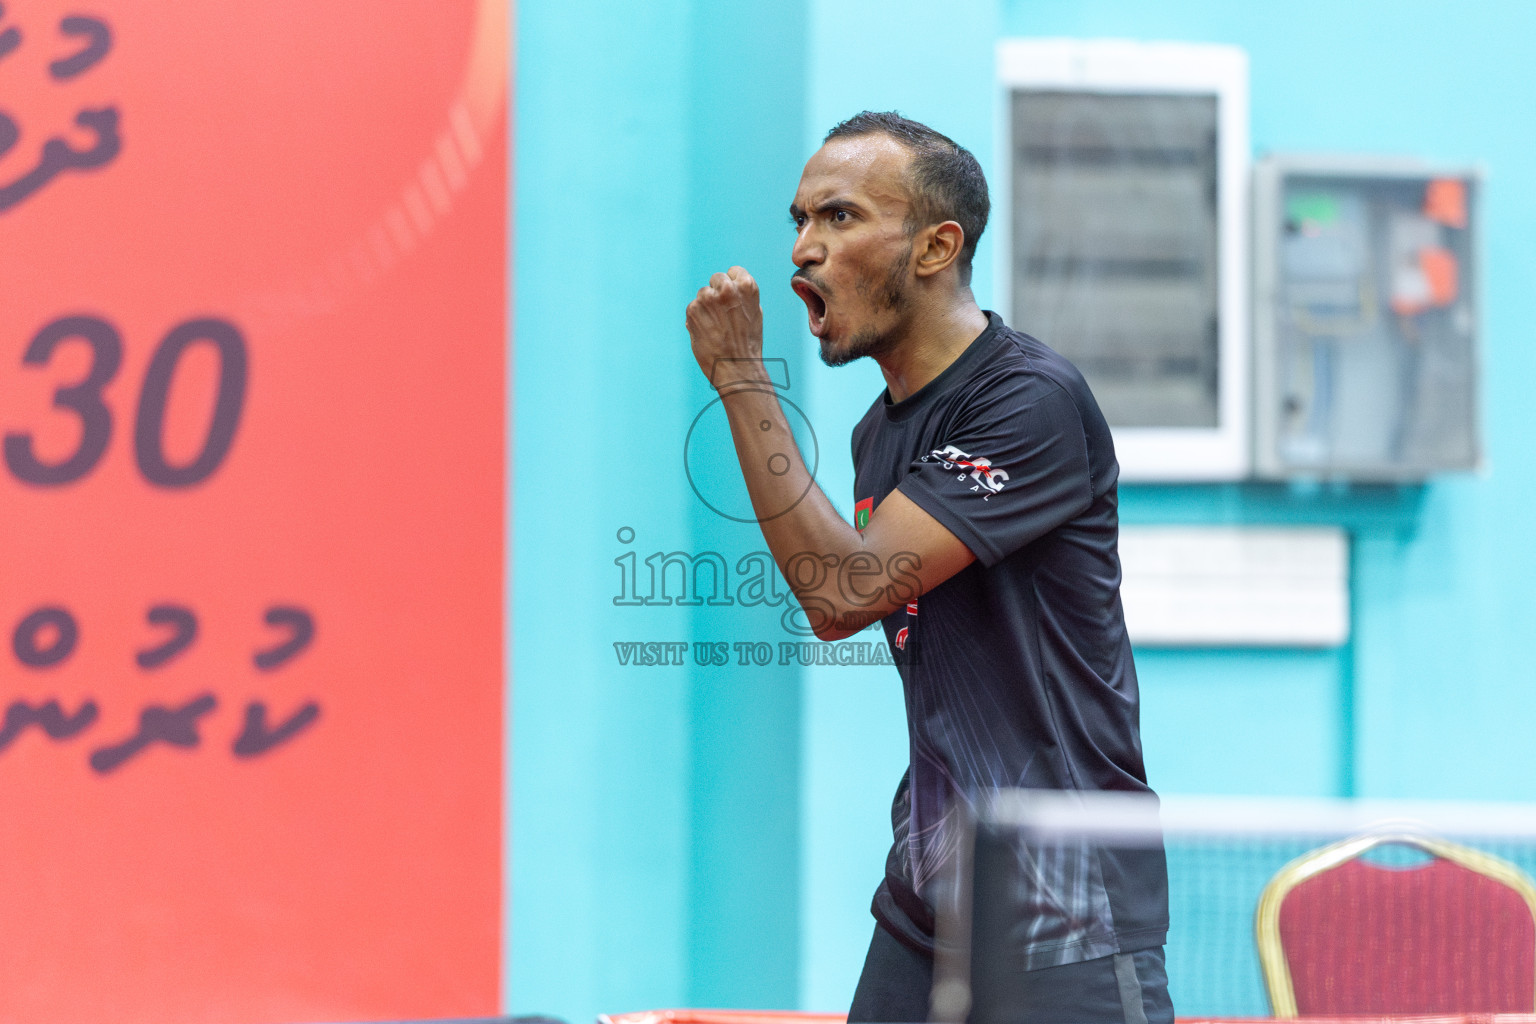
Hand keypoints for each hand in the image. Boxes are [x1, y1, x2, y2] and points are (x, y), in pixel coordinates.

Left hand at [686, 266, 765, 388]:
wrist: (736, 367)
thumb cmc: (748, 343)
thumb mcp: (754, 313)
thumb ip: (743, 296)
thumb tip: (731, 286)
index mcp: (746, 286)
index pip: (734, 272)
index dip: (733, 286)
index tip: (733, 300)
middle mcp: (726, 288)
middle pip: (716, 279)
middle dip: (717, 293)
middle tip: (723, 315)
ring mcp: (707, 298)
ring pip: (703, 294)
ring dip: (706, 307)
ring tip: (717, 327)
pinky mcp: (692, 309)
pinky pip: (693, 308)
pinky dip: (698, 318)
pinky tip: (708, 332)